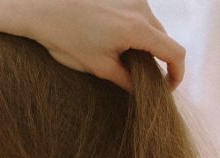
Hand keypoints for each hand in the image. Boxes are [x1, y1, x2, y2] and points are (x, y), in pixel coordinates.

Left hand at [25, 0, 185, 90]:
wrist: (41, 8)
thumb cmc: (66, 38)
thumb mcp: (98, 67)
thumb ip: (125, 80)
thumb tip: (140, 89)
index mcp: (137, 29)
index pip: (174, 52)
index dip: (178, 73)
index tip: (169, 87)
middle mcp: (140, 8)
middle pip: (164, 37)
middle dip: (158, 59)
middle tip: (142, 77)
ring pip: (151, 25)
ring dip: (145, 43)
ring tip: (122, 57)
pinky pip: (139, 14)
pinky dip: (134, 29)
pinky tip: (113, 39)